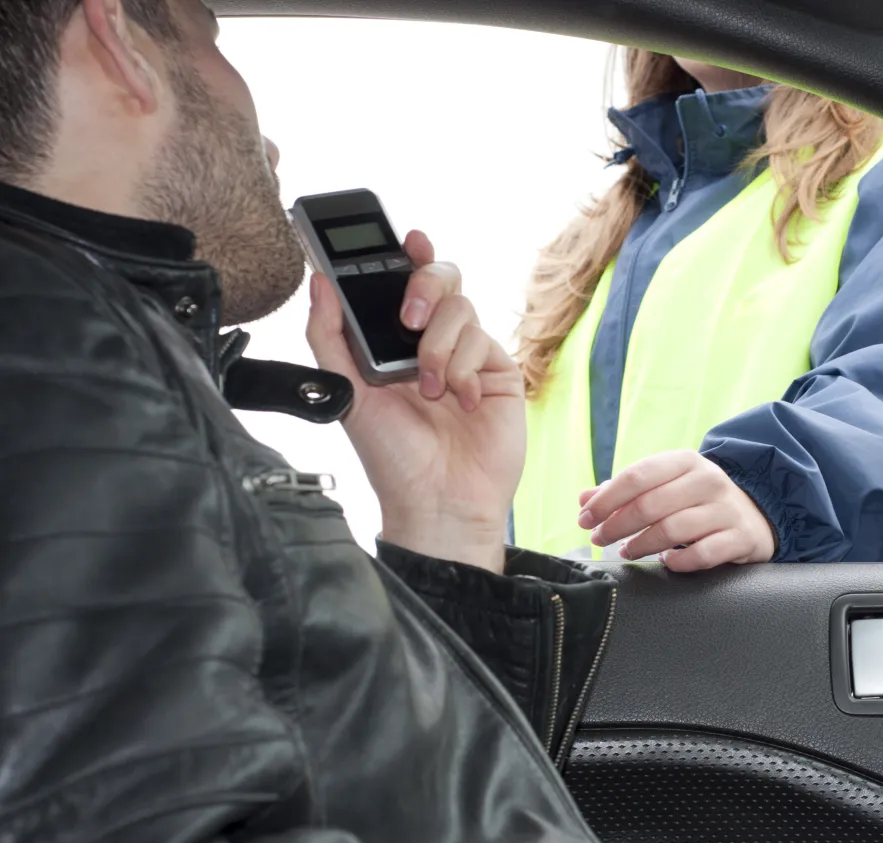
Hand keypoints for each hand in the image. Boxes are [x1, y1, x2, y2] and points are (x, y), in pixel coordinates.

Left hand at [306, 230, 524, 573]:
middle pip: (442, 277)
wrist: (437, 501)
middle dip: (425, 285)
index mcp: (395, 342)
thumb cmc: (392, 456)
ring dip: (440, 347)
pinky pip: (485, 343)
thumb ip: (329, 335)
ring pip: (463, 309)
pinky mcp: (500, 373)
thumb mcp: (347, 392)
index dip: (406, 253)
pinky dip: (467, 369)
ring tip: (431, 389)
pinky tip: (462, 403)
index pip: (403, 281)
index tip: (404, 238)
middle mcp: (434, 342)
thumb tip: (318, 281)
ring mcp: (470, 356)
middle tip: (410, 318)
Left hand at [578, 450, 776, 570]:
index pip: (637, 475)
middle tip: (599, 539)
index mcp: (685, 461)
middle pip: (650, 504)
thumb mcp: (666, 485)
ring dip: (641, 545)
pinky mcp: (740, 538)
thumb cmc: (697, 500)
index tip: (585, 518)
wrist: (755, 514)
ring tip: (626, 551)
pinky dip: (678, 561)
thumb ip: (626, 491)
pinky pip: (702, 554)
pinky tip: (666, 562)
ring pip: (672, 530)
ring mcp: (726, 510)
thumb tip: (584, 499)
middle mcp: (708, 481)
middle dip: (617, 525)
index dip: (606, 499)